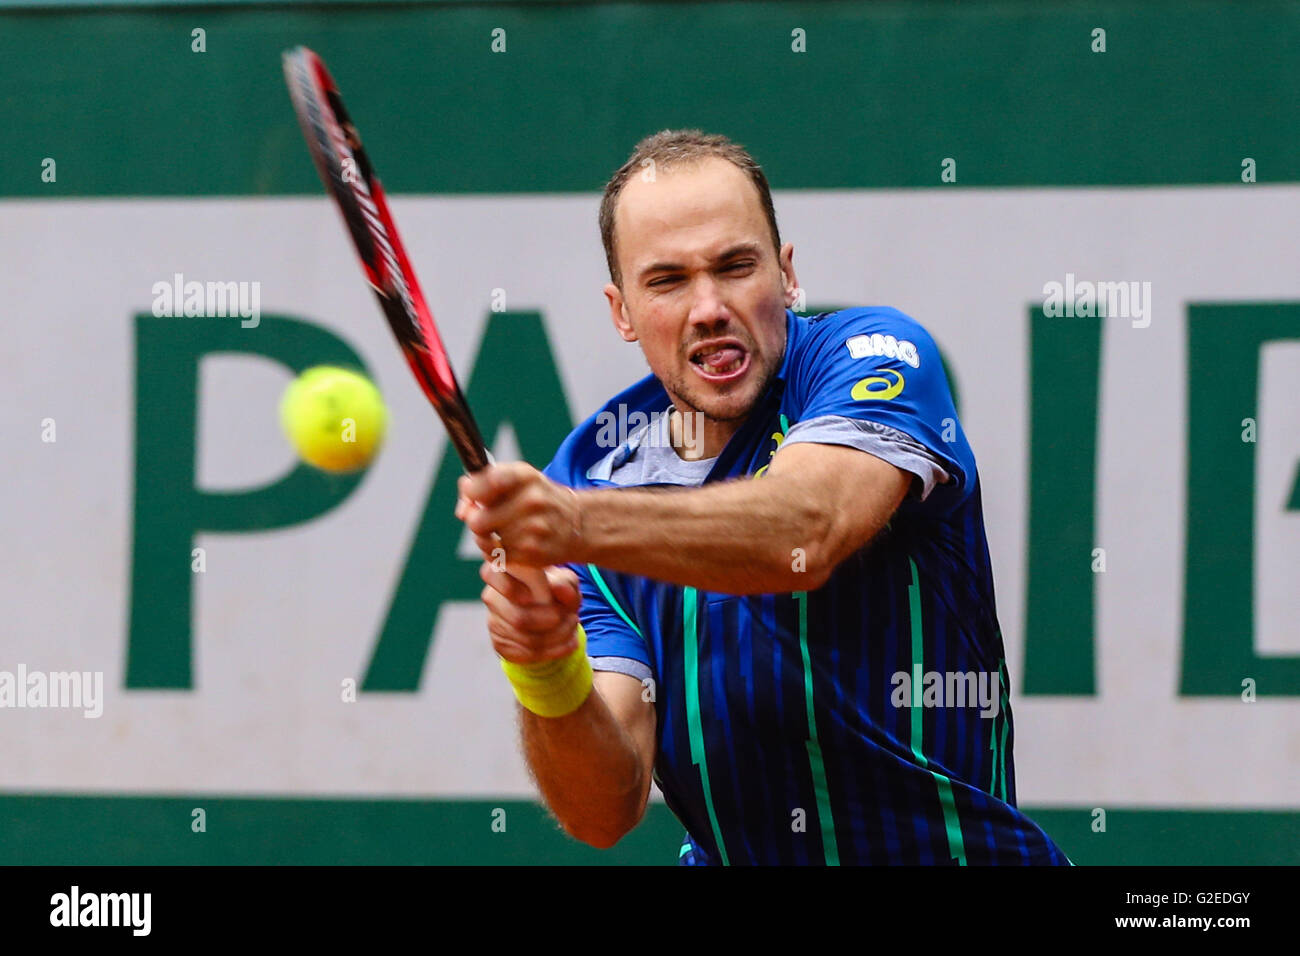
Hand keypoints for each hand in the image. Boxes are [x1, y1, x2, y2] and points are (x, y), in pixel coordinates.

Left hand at [455, 463, 582, 567]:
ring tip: (499, 532)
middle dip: (475, 521)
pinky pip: (495, 556)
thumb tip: (463, 503)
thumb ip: (485, 483)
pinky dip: (496, 552)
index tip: (473, 496)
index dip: (472, 492)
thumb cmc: (539, 499)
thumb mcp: (520, 479)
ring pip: (484, 540)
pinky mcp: (532, 554)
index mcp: (525, 477)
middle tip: (484, 520)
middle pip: (477, 520)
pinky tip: (507, 545)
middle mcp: (531, 501)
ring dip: (486, 538)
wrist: (579, 524)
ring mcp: (532, 529)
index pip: (486, 482)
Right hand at [480, 562, 581, 664]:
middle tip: (573, 617)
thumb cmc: (557, 591)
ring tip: (573, 626)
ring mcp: (494, 622)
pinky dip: (555, 650)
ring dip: (559, 635)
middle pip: (518, 618)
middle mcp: (492, 596)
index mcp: (502, 571)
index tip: (538, 597)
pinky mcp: (500, 645)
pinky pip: (528, 653)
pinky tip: (569, 642)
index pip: (491, 574)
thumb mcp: (567, 583)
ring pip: (527, 639)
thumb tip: (557, 587)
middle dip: (553, 621)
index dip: (512, 589)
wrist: (554, 617)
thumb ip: (564, 583)